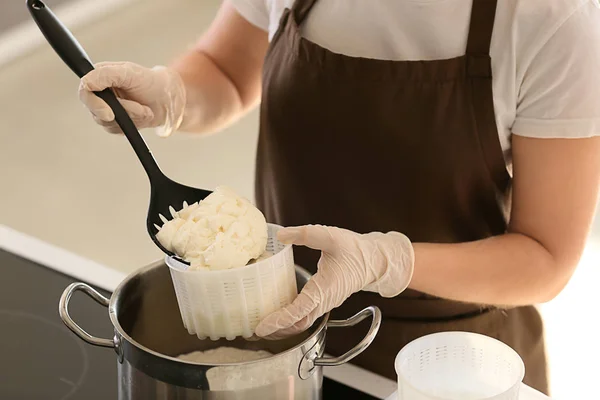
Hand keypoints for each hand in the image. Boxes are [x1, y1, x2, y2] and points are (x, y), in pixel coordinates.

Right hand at [79, 62, 185, 136]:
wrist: (169, 99)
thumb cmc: (151, 82)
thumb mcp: (128, 72)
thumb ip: (105, 75)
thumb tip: (86, 84)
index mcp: (99, 77)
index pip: (85, 93)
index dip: (96, 105)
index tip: (110, 113)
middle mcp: (100, 94)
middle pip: (97, 112)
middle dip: (124, 112)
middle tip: (141, 108)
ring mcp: (107, 109)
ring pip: (108, 123)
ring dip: (132, 118)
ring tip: (145, 109)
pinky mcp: (116, 123)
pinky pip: (117, 130)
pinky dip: (134, 124)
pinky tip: (143, 115)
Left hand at [255, 225, 413, 338]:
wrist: (375, 260)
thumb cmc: (355, 250)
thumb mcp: (330, 236)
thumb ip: (305, 234)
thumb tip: (281, 235)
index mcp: (324, 289)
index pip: (298, 311)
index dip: (279, 320)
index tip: (262, 326)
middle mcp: (324, 301)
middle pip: (298, 324)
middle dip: (276, 330)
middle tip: (255, 330)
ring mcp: (325, 303)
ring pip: (302, 323)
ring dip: (284, 328)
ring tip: (264, 327)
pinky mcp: (325, 300)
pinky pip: (306, 316)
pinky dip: (291, 320)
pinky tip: (279, 313)